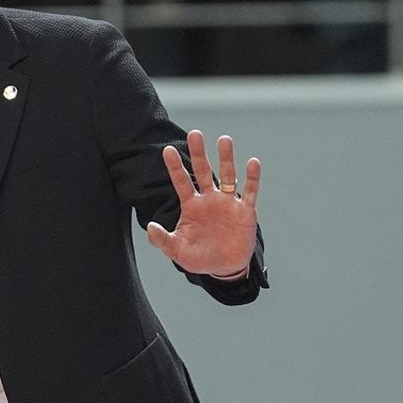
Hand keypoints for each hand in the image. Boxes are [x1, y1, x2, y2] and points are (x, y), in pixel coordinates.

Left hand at [146, 130, 260, 277]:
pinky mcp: (245, 211)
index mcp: (191, 205)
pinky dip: (252, 177)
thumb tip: (150, 227)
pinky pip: (249, 191)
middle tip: (195, 133)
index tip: (167, 149)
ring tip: (224, 139)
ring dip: (226, 159)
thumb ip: (162, 240)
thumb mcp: (177, 251)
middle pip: (203, 171)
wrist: (224, 268)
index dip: (175, 166)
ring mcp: (228, 203)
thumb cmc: (199, 258)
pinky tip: (252, 162)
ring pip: (227, 176)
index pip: (181, 181)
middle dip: (198, 153)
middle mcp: (209, 199)